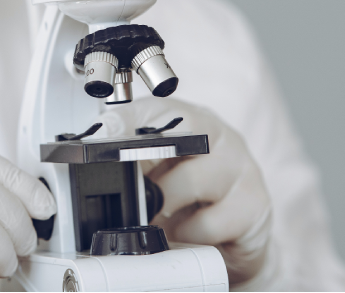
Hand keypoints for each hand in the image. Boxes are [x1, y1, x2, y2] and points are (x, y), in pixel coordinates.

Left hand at [99, 100, 272, 286]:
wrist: (238, 235)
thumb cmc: (191, 195)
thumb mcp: (157, 169)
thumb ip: (129, 158)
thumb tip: (90, 156)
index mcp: (186, 119)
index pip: (154, 109)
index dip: (126, 119)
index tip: (102, 133)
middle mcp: (215, 134)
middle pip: (180, 133)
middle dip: (146, 156)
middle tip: (128, 181)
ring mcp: (238, 166)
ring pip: (190, 181)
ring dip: (164, 204)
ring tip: (156, 214)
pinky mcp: (254, 203)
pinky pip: (208, 222)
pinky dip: (188, 233)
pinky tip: (188, 231)